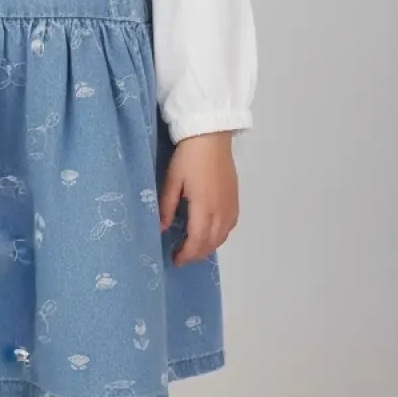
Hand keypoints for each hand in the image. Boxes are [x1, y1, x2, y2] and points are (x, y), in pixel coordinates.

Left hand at [159, 132, 238, 265]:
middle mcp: (221, 210)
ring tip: (193, 248)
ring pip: (222, 236)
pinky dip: (220, 236)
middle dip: (196, 254)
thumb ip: (167, 207)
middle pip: (211, 242)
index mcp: (204, 207)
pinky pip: (230, 226)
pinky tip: (210, 233)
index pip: (197, 240)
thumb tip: (162, 229)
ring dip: (208, 247)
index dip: (186, 254)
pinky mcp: (235, 199)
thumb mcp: (172, 180)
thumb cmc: (188, 157)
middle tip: (181, 257)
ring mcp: (231, 205)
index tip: (175, 260)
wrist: (211, 136)